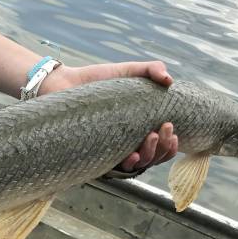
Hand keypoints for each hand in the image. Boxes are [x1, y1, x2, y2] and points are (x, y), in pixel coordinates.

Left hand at [38, 60, 178, 171]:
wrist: (65, 84)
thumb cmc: (98, 81)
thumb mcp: (128, 71)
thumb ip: (150, 70)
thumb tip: (169, 80)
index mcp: (138, 131)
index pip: (160, 148)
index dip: (169, 146)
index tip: (172, 131)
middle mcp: (125, 146)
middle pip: (151, 159)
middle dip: (162, 148)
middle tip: (163, 128)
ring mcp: (110, 153)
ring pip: (135, 166)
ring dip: (148, 155)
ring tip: (149, 137)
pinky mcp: (93, 156)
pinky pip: (112, 169)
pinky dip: (125, 164)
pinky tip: (131, 156)